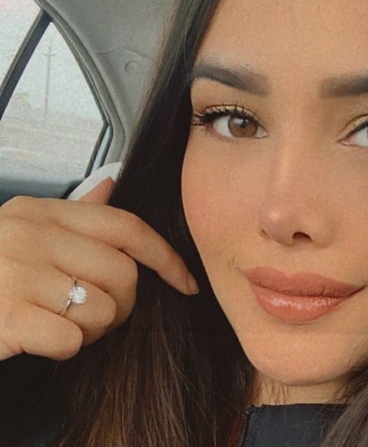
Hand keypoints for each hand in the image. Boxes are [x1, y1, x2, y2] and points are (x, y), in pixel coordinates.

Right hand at [0, 180, 197, 360]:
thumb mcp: (26, 226)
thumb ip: (74, 211)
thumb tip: (111, 184)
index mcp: (45, 212)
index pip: (127, 227)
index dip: (165, 256)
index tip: (186, 280)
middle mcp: (32, 236)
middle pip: (123, 274)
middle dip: (126, 302)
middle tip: (106, 312)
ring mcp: (16, 274)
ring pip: (103, 310)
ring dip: (97, 328)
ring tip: (71, 322)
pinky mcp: (5, 317)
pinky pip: (72, 339)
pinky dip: (68, 346)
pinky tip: (46, 338)